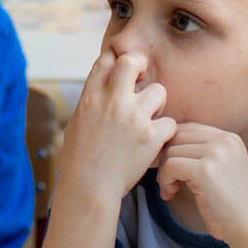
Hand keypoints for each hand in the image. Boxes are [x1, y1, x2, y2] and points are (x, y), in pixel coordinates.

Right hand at [56, 48, 174, 207]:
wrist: (89, 187)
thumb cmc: (80, 159)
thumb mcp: (77, 122)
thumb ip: (93, 102)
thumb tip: (104, 87)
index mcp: (90, 98)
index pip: (106, 61)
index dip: (117, 62)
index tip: (124, 72)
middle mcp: (112, 102)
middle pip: (132, 62)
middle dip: (140, 67)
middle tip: (142, 81)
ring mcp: (133, 118)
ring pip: (159, 91)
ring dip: (156, 105)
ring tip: (148, 120)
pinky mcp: (150, 137)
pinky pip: (170, 122)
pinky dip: (165, 132)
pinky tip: (155, 141)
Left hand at [156, 122, 247, 242]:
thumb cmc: (230, 205)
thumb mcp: (220, 169)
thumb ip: (200, 152)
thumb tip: (162, 143)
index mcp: (229, 138)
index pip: (187, 128)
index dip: (172, 147)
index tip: (172, 169)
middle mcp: (225, 140)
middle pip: (176, 136)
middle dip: (165, 158)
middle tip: (168, 181)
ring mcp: (216, 153)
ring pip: (170, 151)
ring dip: (164, 172)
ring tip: (171, 189)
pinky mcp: (205, 170)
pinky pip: (170, 165)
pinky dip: (164, 180)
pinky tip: (170, 194)